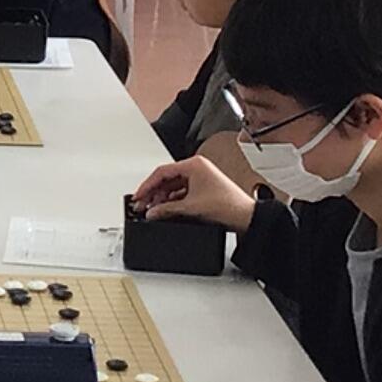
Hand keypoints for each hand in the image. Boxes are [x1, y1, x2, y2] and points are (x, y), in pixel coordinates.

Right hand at [132, 156, 257, 230]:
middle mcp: (197, 168)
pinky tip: (165, 209)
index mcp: (194, 164)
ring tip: (152, 209)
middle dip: (153, 192)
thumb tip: (151, 212)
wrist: (244, 216)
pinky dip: (172, 200)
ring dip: (162, 197)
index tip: (138, 195)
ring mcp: (200, 177)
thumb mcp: (190, 207)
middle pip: (167, 178)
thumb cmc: (226, 205)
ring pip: (173, 186)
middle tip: (141, 204)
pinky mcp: (203, 188)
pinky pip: (181, 192)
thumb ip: (166, 209)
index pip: (162, 171)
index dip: (147, 185)